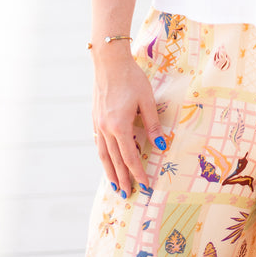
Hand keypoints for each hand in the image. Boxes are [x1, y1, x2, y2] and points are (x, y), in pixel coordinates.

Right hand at [91, 49, 166, 197]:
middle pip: (114, 160)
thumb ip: (152, 125)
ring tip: (114, 185)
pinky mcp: (95, 118)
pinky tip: (106, 161)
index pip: (130, 157)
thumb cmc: (131, 78)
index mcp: (119, 126)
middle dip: (122, 178)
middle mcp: (106, 129)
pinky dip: (103, 156)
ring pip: (103, 154)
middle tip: (127, 195)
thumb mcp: (146, 100)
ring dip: (109, 172)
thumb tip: (160, 146)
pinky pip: (99, 143)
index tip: (144, 186)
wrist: (109, 61)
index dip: (138, 173)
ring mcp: (98, 124)